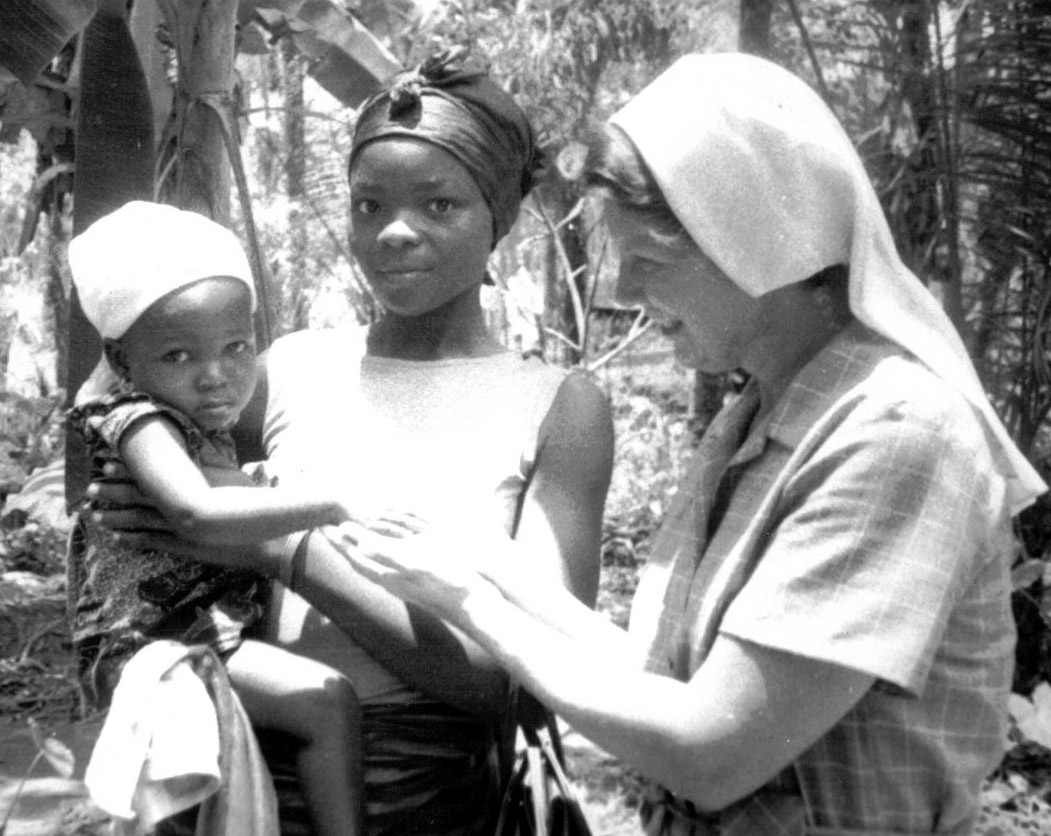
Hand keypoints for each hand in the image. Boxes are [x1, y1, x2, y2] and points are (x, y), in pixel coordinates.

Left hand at [84, 461, 270, 572]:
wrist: (261, 535)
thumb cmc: (251, 501)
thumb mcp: (232, 475)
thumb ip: (212, 463)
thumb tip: (198, 447)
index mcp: (188, 483)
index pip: (150, 474)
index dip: (126, 470)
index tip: (105, 465)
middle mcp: (178, 504)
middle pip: (138, 496)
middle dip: (112, 492)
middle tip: (91, 489)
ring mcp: (178, 526)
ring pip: (139, 520)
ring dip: (116, 517)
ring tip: (96, 515)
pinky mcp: (182, 545)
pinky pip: (152, 541)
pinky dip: (133, 539)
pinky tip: (118, 538)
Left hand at [326, 516, 500, 623]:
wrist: (475, 607)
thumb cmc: (449, 584)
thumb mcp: (417, 565)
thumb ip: (387, 554)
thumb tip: (358, 545)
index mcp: (389, 576)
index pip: (355, 558)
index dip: (339, 543)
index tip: (323, 528)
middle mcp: (394, 580)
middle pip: (361, 560)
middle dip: (344, 545)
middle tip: (328, 528)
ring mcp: (406, 582)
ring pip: (375, 563)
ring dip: (361, 547)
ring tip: (351, 536)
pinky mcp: (419, 581)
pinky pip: (393, 564)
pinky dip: (383, 552)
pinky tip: (387, 551)